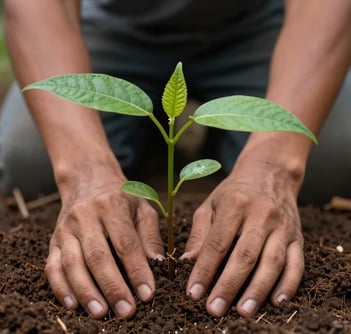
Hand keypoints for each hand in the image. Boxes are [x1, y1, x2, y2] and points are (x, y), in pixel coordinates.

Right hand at [45, 167, 163, 318]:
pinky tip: (73, 305)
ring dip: (86, 292)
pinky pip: (52, 266)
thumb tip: (157, 265)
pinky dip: (61, 288)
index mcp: (111, 205)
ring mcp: (66, 228)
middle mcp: (85, 216)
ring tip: (101, 314)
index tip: (147, 294)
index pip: (125, 242)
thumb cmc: (121, 198)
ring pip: (72, 263)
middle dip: (112, 287)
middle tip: (127, 311)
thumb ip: (150, 235)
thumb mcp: (142, 208)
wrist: (88, 180)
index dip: (136, 270)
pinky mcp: (53, 240)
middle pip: (97, 256)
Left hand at [183, 158, 303, 317]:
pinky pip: (297, 263)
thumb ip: (200, 233)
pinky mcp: (298, 236)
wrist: (270, 174)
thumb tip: (189, 262)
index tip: (193, 292)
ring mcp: (283, 227)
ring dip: (257, 290)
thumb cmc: (235, 193)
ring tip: (242, 311)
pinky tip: (276, 302)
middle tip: (214, 309)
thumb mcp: (211, 204)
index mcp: (236, 205)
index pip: (217, 242)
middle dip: (229, 285)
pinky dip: (288, 284)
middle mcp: (262, 215)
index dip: (204, 269)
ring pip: (272, 262)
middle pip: (245, 255)